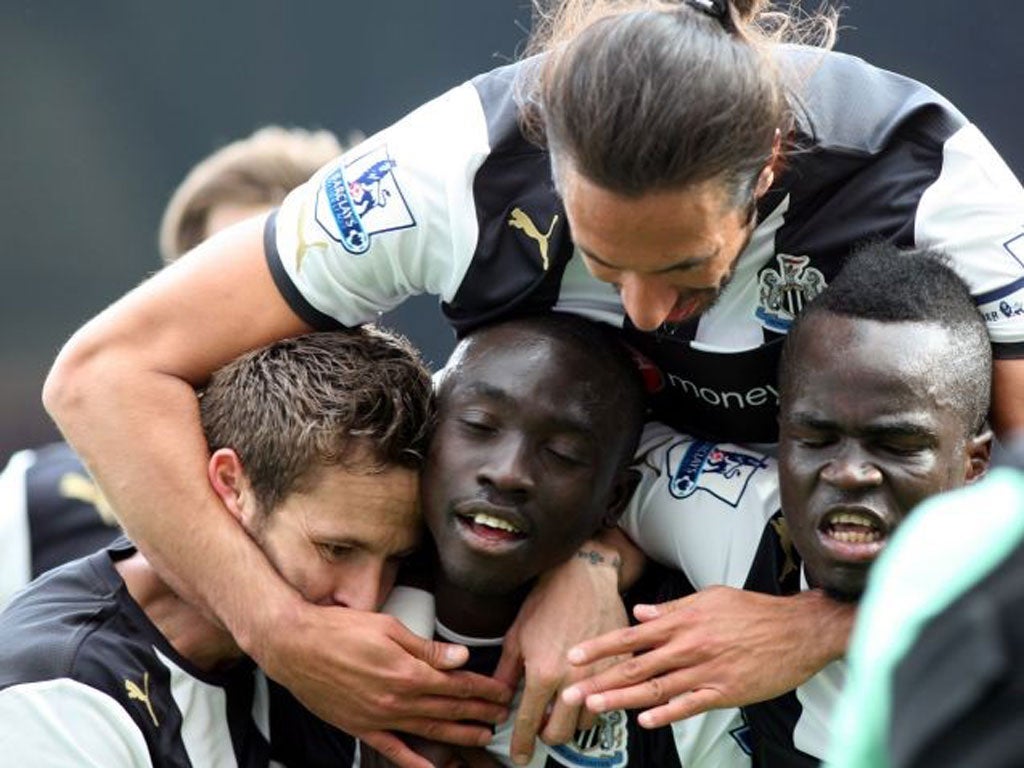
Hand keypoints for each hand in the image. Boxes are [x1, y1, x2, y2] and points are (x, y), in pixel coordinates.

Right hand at [255, 599, 512, 767]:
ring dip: (460, 735)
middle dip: (480, 712)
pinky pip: (394, 751)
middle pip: (449, 709)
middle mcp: (397, 700)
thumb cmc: (338, 630)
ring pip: (429, 731)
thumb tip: (459, 657)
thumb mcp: (388, 628)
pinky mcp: (361, 728)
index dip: (483, 689)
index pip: (457, 684)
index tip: (501, 691)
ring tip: (483, 737)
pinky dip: (416, 764)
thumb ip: (425, 648)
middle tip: (502, 715)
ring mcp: (379, 718)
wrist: (295, 647)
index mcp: (407, 672)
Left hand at [493, 542, 627, 764]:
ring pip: (586, 721)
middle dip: (548, 736)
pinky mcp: (617, 666)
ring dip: (572, 721)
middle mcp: (572, 680)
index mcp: (542, 673)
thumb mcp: (517, 636)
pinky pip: (607, 699)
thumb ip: (506, 673)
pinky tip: (584, 691)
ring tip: (563, 707)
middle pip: (561, 732)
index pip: (530, 722)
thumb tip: (499, 699)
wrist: (583, 576)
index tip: (519, 756)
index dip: (522, 743)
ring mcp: (599, 675)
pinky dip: (594, 702)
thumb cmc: (546, 601)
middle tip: (542, 727)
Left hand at [561, 586, 854, 728]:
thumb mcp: (710, 598)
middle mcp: (689, 646)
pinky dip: (667, 713)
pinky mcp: (725, 691)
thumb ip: (673, 608)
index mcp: (683, 621)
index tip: (574, 655)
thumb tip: (640, 612)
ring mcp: (706, 671)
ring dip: (622, 699)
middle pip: (636, 666)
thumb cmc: (754, 612)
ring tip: (595, 706)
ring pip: (656, 688)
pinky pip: (690, 705)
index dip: (601, 646)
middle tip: (571, 690)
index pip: (631, 635)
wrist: (797, 629)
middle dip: (600, 678)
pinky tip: (645, 721)